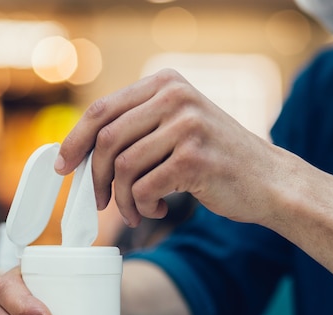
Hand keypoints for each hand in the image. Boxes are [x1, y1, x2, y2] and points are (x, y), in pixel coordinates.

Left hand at [55, 68, 278, 226]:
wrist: (269, 180)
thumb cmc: (216, 158)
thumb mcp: (177, 126)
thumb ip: (138, 128)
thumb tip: (82, 153)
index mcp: (165, 84)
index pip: (101, 110)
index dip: (74, 141)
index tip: (63, 166)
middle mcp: (175, 97)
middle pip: (106, 139)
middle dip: (93, 177)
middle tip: (98, 201)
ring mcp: (186, 125)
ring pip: (122, 167)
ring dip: (121, 200)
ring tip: (135, 211)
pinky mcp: (194, 157)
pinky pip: (143, 188)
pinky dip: (142, 206)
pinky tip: (156, 210)